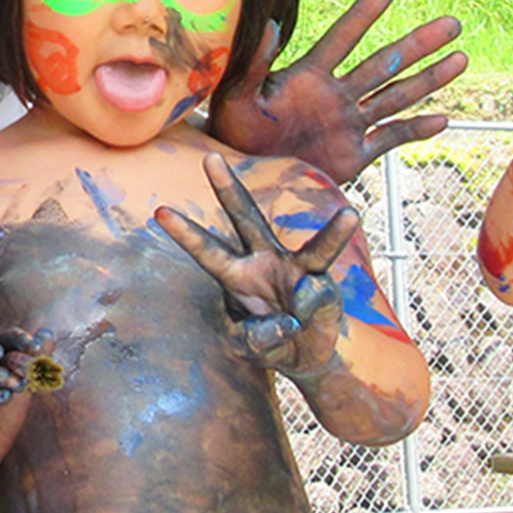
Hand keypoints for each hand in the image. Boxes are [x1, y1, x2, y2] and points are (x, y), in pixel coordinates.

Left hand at [153, 154, 361, 376]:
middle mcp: (265, 260)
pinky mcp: (326, 286)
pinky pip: (322, 296)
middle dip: (228, 188)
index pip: (207, 250)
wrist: (305, 354)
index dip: (186, 233)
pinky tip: (304, 324)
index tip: (160, 211)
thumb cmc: (273, 343)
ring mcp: (298, 269)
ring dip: (334, 233)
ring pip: (317, 248)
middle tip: (209, 159)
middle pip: (246, 218)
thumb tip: (290, 317)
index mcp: (236, 275)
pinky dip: (313, 314)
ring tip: (352, 216)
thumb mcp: (255, 348)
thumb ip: (260, 338)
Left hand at [210, 0, 468, 183]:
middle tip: (453, 23)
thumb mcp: (237, 96)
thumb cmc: (231, 134)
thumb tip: (268, 23)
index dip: (366, 13)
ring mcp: (348, 124)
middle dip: (418, 44)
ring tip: (461, 58)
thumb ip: (254, 62)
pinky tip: (443, 120)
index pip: (344, 37)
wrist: (242, 178)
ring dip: (429, 79)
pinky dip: (416, 131)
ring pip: (397, 96)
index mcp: (308, 77)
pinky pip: (390, 139)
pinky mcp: (353, 155)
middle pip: (385, 63)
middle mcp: (336, 95)